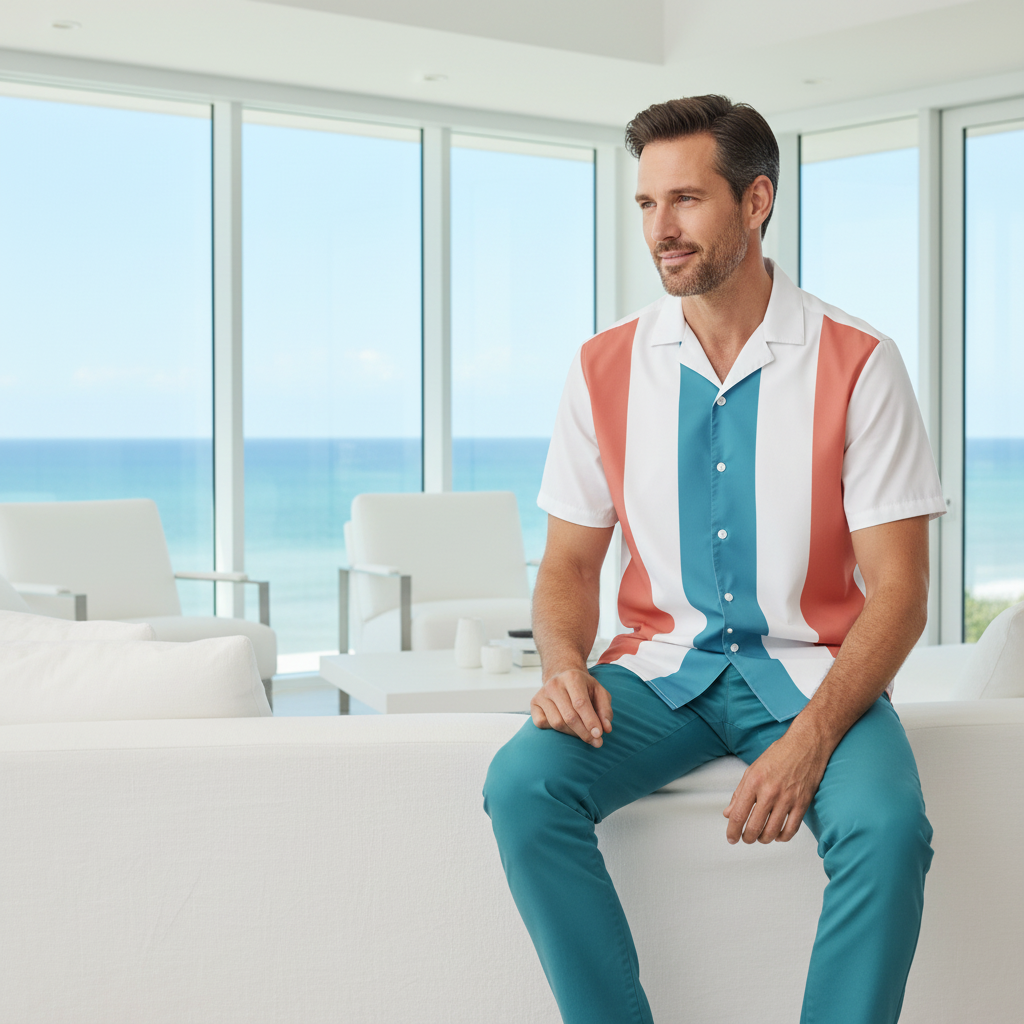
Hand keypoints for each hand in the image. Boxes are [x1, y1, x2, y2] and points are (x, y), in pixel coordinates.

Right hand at [530, 667, 612, 747]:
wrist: (562, 676)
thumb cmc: (584, 688)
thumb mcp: (599, 692)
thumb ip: (605, 710)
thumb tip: (606, 729)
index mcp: (572, 677)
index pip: (580, 703)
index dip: (590, 721)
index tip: (599, 735)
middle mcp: (554, 684)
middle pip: (569, 716)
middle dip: (584, 732)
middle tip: (596, 742)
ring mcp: (542, 694)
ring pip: (557, 723)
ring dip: (572, 734)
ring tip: (583, 734)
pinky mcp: (533, 703)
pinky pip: (542, 724)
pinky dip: (554, 731)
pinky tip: (565, 727)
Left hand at [722, 727, 829, 843]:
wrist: (806, 745)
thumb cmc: (779, 754)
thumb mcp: (752, 769)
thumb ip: (739, 793)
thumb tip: (729, 812)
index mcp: (754, 782)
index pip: (738, 814)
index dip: (732, 831)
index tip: (731, 838)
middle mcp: (769, 792)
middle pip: (754, 827)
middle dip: (747, 838)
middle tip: (746, 838)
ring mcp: (787, 799)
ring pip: (772, 832)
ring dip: (764, 839)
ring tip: (761, 837)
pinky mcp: (802, 804)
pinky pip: (791, 829)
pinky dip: (783, 837)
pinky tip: (778, 835)